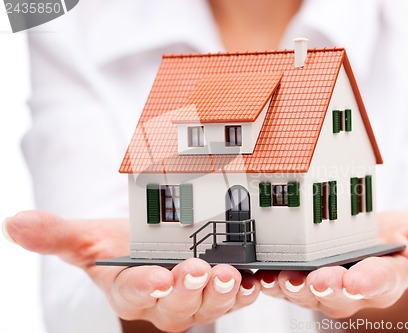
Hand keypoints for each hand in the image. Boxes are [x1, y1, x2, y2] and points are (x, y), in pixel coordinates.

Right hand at [3, 210, 260, 331]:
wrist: (150, 247)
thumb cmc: (118, 247)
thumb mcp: (87, 237)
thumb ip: (56, 234)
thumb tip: (13, 223)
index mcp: (130, 289)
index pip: (133, 293)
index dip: (142, 288)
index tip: (152, 279)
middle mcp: (164, 301)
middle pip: (176, 304)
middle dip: (187, 290)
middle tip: (197, 270)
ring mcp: (196, 297)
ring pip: (210, 303)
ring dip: (221, 292)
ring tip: (229, 274)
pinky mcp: (221, 287)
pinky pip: (238, 293)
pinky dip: (248, 287)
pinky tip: (259, 276)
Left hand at [254, 211, 407, 317]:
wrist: (365, 239)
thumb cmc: (394, 238)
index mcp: (383, 277)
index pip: (379, 281)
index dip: (369, 281)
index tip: (357, 280)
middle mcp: (351, 288)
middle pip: (337, 293)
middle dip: (326, 288)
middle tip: (316, 281)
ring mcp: (321, 285)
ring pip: (305, 292)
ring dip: (291, 286)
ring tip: (278, 278)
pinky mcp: (297, 276)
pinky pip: (281, 281)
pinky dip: (268, 278)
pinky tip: (257, 272)